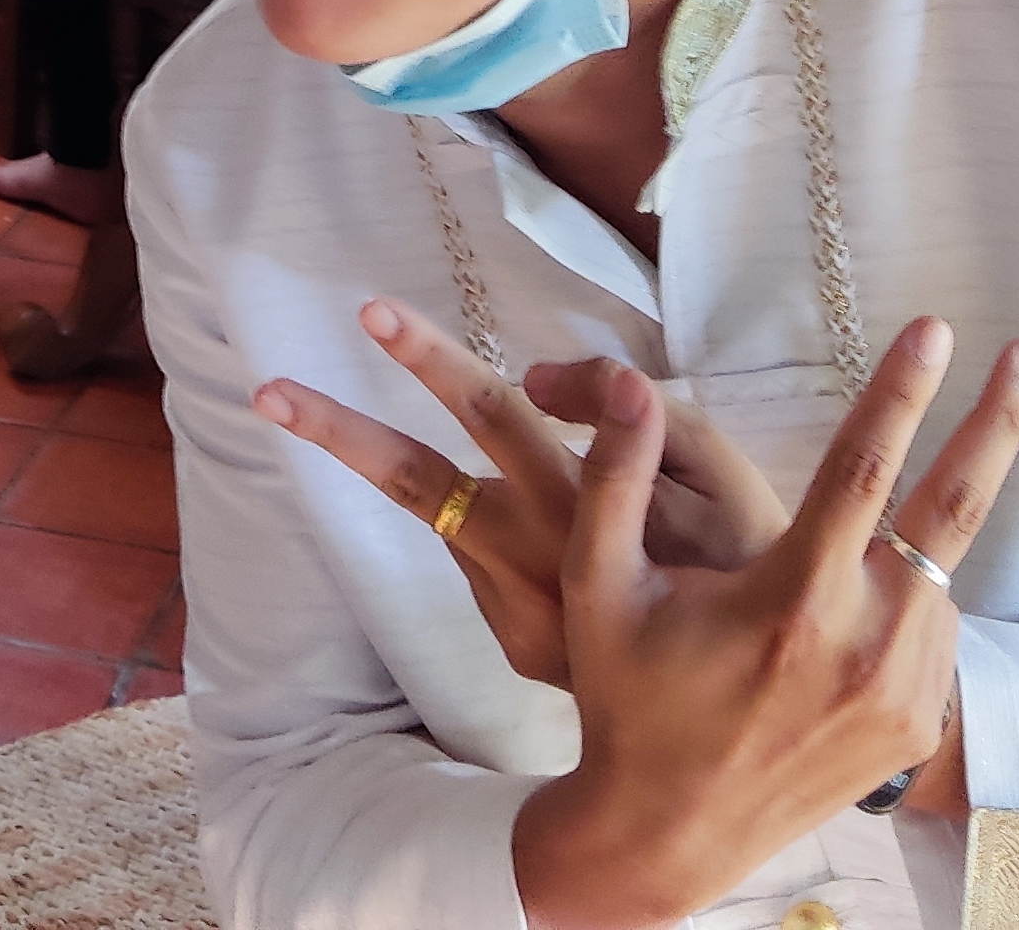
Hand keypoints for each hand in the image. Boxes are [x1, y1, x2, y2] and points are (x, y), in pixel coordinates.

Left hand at [253, 302, 780, 685]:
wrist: (750, 704)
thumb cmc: (743, 558)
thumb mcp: (718, 467)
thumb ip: (629, 409)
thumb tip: (533, 380)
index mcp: (583, 506)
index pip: (494, 416)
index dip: (434, 363)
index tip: (374, 314)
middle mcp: (534, 560)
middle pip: (421, 481)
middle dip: (344, 430)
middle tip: (268, 390)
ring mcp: (517, 609)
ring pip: (430, 514)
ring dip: (359, 452)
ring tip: (281, 398)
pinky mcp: (517, 638)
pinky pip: (485, 553)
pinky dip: (483, 513)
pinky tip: (521, 506)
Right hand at [514, 319, 1018, 929]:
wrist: (670, 833)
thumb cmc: (628, 699)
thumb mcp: (596, 587)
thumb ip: (616, 479)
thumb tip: (630, 386)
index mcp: (792, 601)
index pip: (862, 470)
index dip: (900, 392)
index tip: (933, 328)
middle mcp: (865, 645)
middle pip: (951, 509)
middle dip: (996, 422)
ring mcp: (901, 691)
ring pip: (935, 572)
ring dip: (920, 527)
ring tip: (878, 518)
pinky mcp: (916, 726)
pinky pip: (932, 629)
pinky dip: (910, 592)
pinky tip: (862, 599)